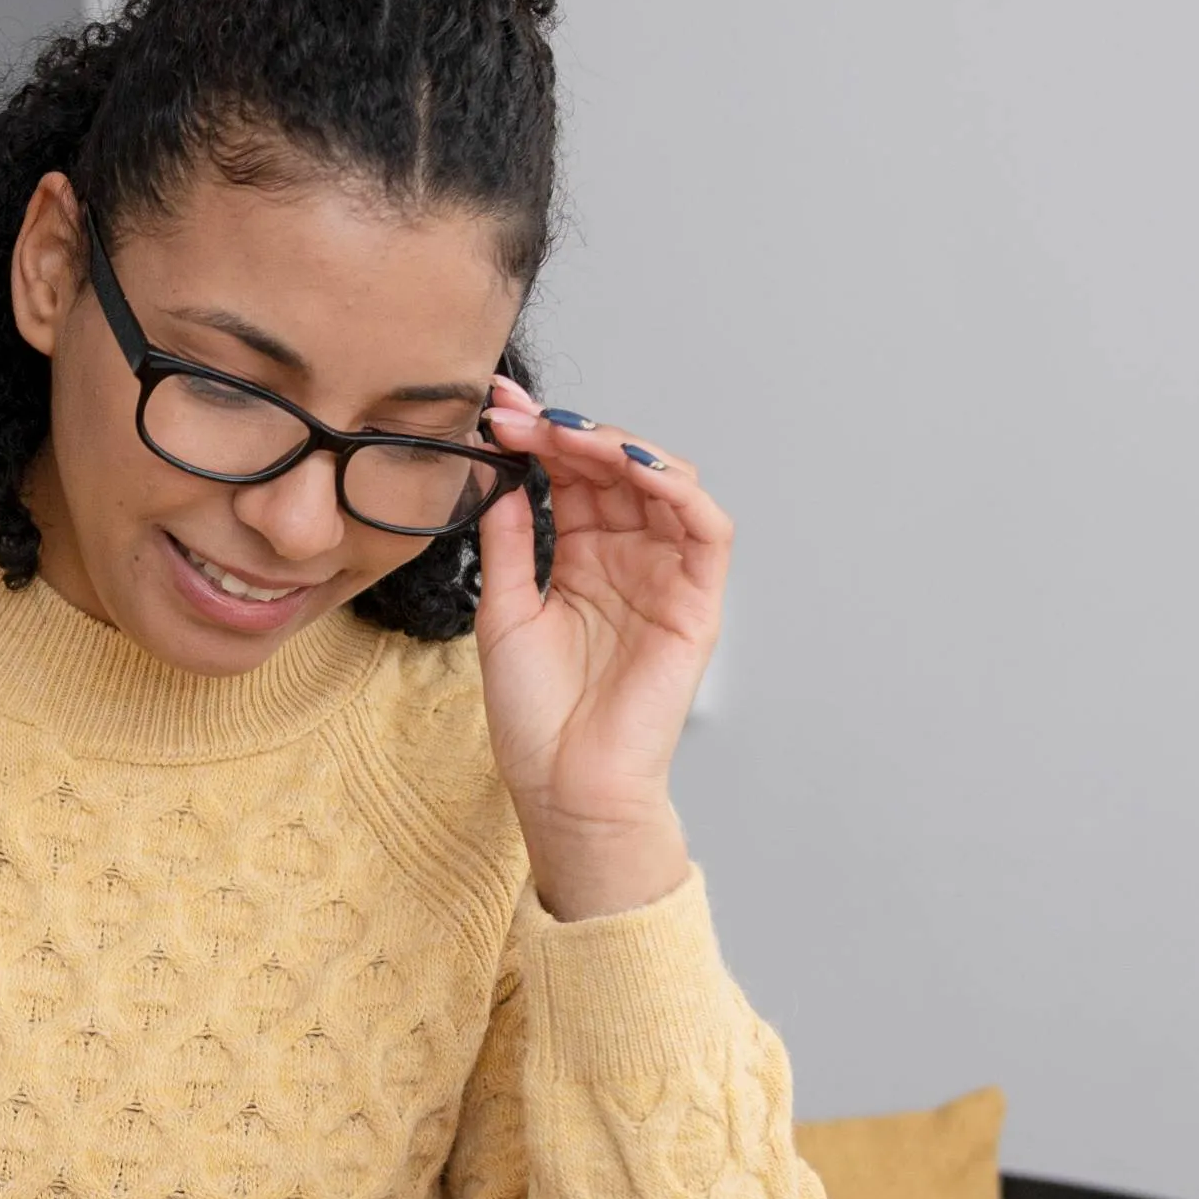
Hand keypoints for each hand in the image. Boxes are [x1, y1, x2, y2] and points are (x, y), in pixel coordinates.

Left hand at [475, 380, 726, 919]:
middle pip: (613, 471)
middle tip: (518, 413)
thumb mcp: (503, 610)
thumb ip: (508, 541)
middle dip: (567, 431)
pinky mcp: (698, 603)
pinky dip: (677, 488)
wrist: (565, 787)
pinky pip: (706, 529)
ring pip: (663, 485)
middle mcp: (628, 560)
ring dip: (617, 449)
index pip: (570, 478)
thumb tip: (496, 473)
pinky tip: (631, 466)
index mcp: (583, 560)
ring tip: (564, 434)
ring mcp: (666, 577)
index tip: (493, 411)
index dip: (537, 439)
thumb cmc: (536, 718)